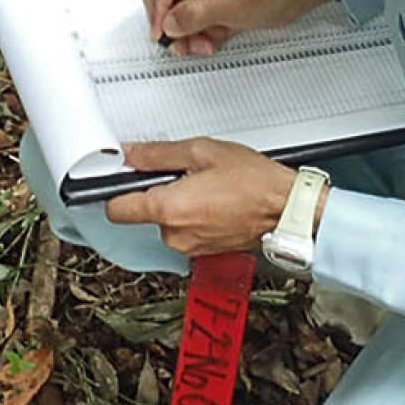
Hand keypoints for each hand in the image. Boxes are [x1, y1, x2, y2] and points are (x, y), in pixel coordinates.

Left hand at [104, 139, 312, 257]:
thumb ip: (157, 154)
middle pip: (143, 213)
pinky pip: (186, 231)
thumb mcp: (201, 152)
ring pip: (167, 222)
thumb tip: (130, 155)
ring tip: (207, 188)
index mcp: (167, 209)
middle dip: (157, 193)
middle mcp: (174, 235)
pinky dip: (194, 217)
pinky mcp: (203, 252)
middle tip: (185, 175)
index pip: (115, 208)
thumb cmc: (255, 182)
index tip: (123, 178)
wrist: (289, 211)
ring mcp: (189, 247)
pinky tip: (215, 202)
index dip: (116, 190)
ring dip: (178, 205)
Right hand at [144, 0, 337, 56]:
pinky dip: (197, 33)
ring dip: (185, 33)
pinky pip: (192, 18)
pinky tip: (208, 41)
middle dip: (172, 23)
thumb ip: (196, 15)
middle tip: (176, 42)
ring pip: (177, 11)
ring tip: (198, 45)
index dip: (158, 7)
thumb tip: (170, 24)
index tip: (161, 30)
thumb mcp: (233, 4)